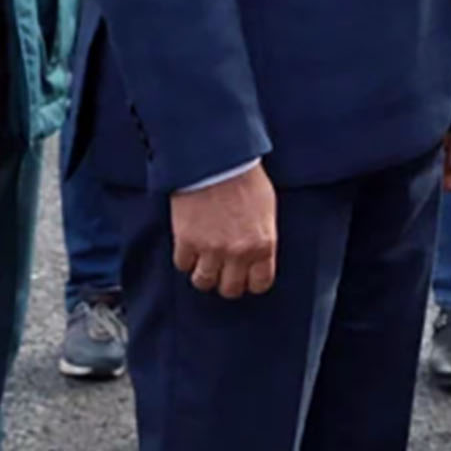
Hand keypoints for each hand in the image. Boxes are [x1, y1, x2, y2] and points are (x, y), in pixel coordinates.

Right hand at [169, 163, 276, 299]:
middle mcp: (238, 252)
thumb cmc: (246, 179)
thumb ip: (263, 237)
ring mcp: (211, 249)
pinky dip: (185, 258)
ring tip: (205, 261)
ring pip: (203, 282)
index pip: (260, 283)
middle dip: (227, 281)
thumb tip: (259, 255)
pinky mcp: (187, 241)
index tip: (246, 277)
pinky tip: (190, 246)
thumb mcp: (267, 210)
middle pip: (230, 289)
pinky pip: (183, 265)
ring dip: (204, 273)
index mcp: (264, 244)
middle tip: (223, 271)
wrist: (218, 161)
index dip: (251, 282)